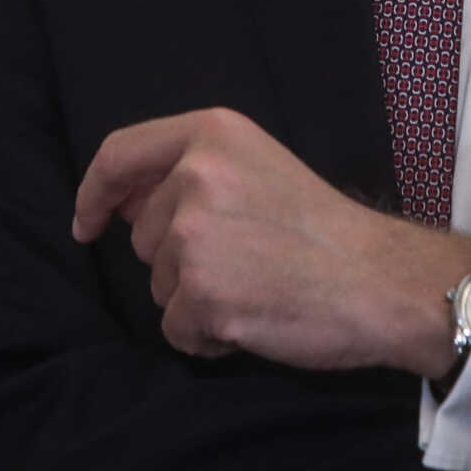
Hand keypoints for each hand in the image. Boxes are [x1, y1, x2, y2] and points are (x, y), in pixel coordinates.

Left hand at [70, 107, 470, 375]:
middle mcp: (197, 176)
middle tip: (247, 259)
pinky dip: (209, 336)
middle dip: (179, 259)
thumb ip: (194, 174)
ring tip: (258, 285)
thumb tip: (122, 204)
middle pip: (142, 235)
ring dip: (197, 299)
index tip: (89, 222)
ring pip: (159, 285)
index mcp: (214, 134)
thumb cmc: (327, 231)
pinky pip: (176, 329)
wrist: (381, 280)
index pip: (120, 155)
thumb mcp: (261, 169)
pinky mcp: (201, 293)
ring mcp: (196, 236)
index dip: (95, 193)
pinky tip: (256, 317)